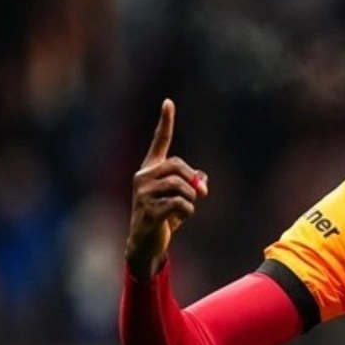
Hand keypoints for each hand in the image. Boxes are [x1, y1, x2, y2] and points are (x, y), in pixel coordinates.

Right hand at [126, 99, 208, 278]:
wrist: (146, 243)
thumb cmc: (164, 218)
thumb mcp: (181, 198)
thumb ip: (192, 184)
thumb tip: (202, 180)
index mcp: (150, 170)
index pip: (159, 142)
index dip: (165, 122)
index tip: (168, 102)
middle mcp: (143, 176)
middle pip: (177, 165)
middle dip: (193, 180)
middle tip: (201, 195)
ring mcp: (143, 193)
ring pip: (180, 186)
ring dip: (191, 199)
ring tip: (186, 210)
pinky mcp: (148, 210)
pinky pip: (179, 204)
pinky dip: (188, 212)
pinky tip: (179, 219)